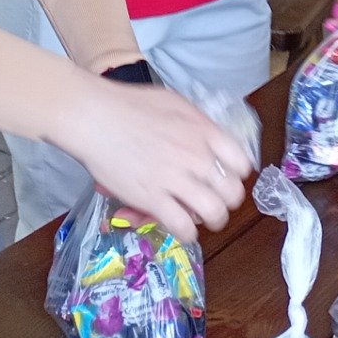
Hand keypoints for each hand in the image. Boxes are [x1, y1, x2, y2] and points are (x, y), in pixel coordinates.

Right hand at [51, 77, 252, 241]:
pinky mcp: (152, 199)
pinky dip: (187, 233)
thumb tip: (208, 139)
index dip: (236, 176)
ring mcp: (175, 178)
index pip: (242, 163)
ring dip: (212, 221)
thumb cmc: (130, 105)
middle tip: (215, 201)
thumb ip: (196, 124)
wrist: (95, 117)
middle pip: (232, 192)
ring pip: (214, 214)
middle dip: (227, 201)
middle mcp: (195, 155)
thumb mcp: (175, 103)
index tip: (226, 178)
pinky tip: (182, 229)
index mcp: (204, 131)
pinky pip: (182, 227)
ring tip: (202, 220)